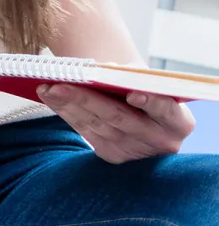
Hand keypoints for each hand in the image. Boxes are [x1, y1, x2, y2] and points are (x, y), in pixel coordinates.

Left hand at [41, 84, 193, 162]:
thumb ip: (136, 77)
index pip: (166, 112)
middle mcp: (160, 141)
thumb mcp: (150, 84)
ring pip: (96, 125)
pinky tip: (50, 96)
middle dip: (86, 99)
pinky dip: (65, 111)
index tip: (133, 93)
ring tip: (47, 87)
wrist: (142, 116)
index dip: (151, 102)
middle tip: (60, 84)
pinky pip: (85, 130)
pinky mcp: (112, 156)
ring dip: (68, 104)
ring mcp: (134, 152)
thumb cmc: (147, 92)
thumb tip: (109, 68)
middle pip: (119, 117)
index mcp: (179, 122)